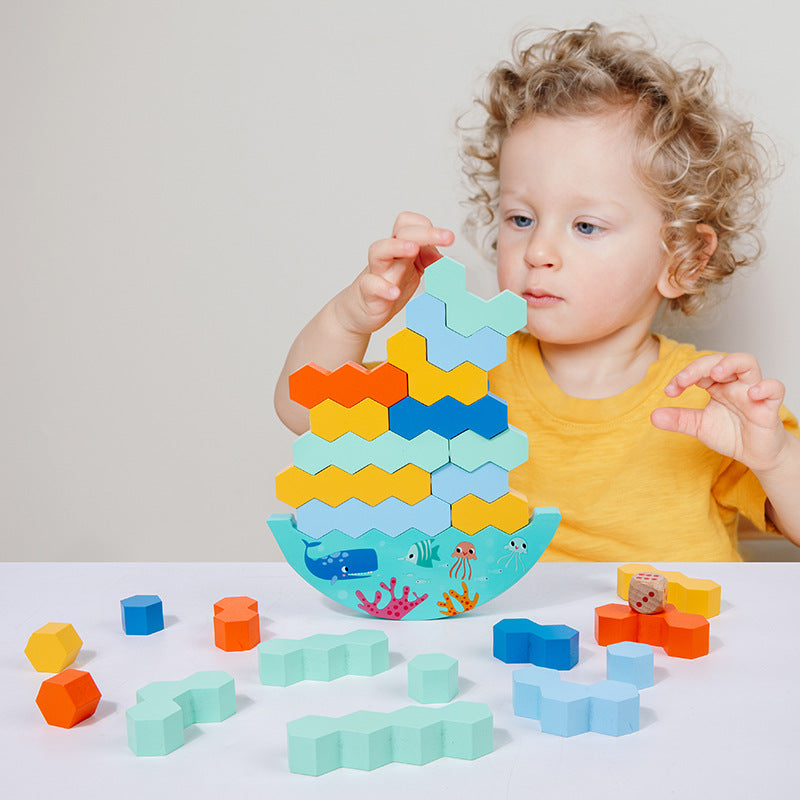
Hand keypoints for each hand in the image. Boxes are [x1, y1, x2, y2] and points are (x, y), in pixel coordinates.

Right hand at [336, 212, 453, 335]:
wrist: (361, 309)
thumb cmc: (388, 284)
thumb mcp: (412, 270)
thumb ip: (427, 260)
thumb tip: (441, 257)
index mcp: (401, 247)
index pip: (410, 223)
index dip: (428, 227)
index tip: (447, 239)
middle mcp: (389, 256)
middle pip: (402, 232)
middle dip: (426, 233)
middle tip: (448, 237)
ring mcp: (377, 272)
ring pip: (379, 250)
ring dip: (396, 246)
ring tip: (413, 249)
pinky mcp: (368, 292)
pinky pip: (371, 285)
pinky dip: (383, 288)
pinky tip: (395, 292)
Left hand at [650, 352, 788, 472]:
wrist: (756, 454)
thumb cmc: (731, 434)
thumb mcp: (699, 427)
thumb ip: (678, 419)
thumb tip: (653, 415)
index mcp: (717, 386)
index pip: (699, 370)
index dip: (683, 376)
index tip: (669, 391)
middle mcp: (734, 384)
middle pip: (721, 360)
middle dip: (701, 366)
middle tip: (684, 380)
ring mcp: (753, 392)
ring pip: (748, 363)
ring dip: (731, 364)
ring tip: (716, 374)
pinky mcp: (770, 406)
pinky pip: (775, 388)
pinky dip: (765, 387)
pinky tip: (751, 394)